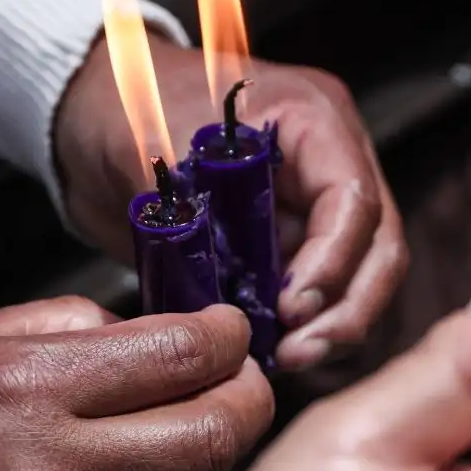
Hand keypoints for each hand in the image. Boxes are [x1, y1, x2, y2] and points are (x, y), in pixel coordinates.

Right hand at [0, 297, 272, 470]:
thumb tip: (159, 335)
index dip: (229, 335)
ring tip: (207, 429)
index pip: (183, 355)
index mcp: (26, 386)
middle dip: (252, 400)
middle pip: (216, 439)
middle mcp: (50, 468)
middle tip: (243, 380)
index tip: (229, 327)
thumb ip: (73, 328)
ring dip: (222, 462)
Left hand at [55, 34, 408, 370]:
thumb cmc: (123, 112)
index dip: (332, 261)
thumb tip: (224, 301)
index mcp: (310, 117)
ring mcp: (318, 203)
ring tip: (289, 358)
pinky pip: (328, 292)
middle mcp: (330, 159)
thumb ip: (195, 220)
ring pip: (364, 276)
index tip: (290, 309)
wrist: (92, 121)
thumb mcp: (153, 155)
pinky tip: (279, 352)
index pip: (352, 198)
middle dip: (347, 307)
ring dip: (335, 326)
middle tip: (299, 351)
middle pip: (378, 245)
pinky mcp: (297, 242)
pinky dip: (311, 327)